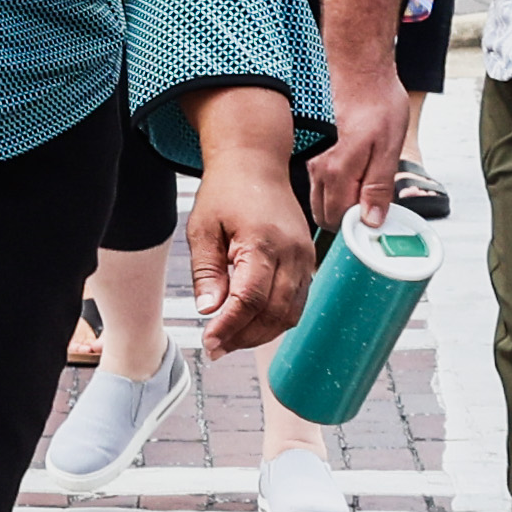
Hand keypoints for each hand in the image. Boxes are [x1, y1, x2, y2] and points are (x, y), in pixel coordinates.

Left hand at [185, 115, 317, 348]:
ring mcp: (305, 258)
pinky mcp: (308, 260)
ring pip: (290, 313)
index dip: (229, 327)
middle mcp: (291, 253)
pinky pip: (297, 302)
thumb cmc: (226, 191)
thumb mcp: (203, 229)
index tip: (209, 342)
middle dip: (243, 337)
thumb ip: (207, 272)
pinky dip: (275, 319)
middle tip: (216, 348)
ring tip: (230, 339)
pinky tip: (250, 323)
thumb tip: (209, 310)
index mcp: (263, 243)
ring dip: (260, 333)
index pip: (249, 300)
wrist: (255, 163)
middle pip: (274, 313)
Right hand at [316, 55, 419, 234]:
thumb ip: (378, 187)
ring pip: (321, 201)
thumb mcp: (389, 147)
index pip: (341, 219)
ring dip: (341, 204)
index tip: (378, 219)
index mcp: (337, 170)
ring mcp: (313, 160)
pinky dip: (335, 190)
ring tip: (367, 189)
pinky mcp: (314, 151)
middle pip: (326, 215)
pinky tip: (356, 175)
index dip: (360, 225)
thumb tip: (371, 221)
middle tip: (374, 206)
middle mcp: (318, 168)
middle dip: (348, 219)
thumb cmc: (377, 102)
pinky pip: (320, 184)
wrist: (360, 69)